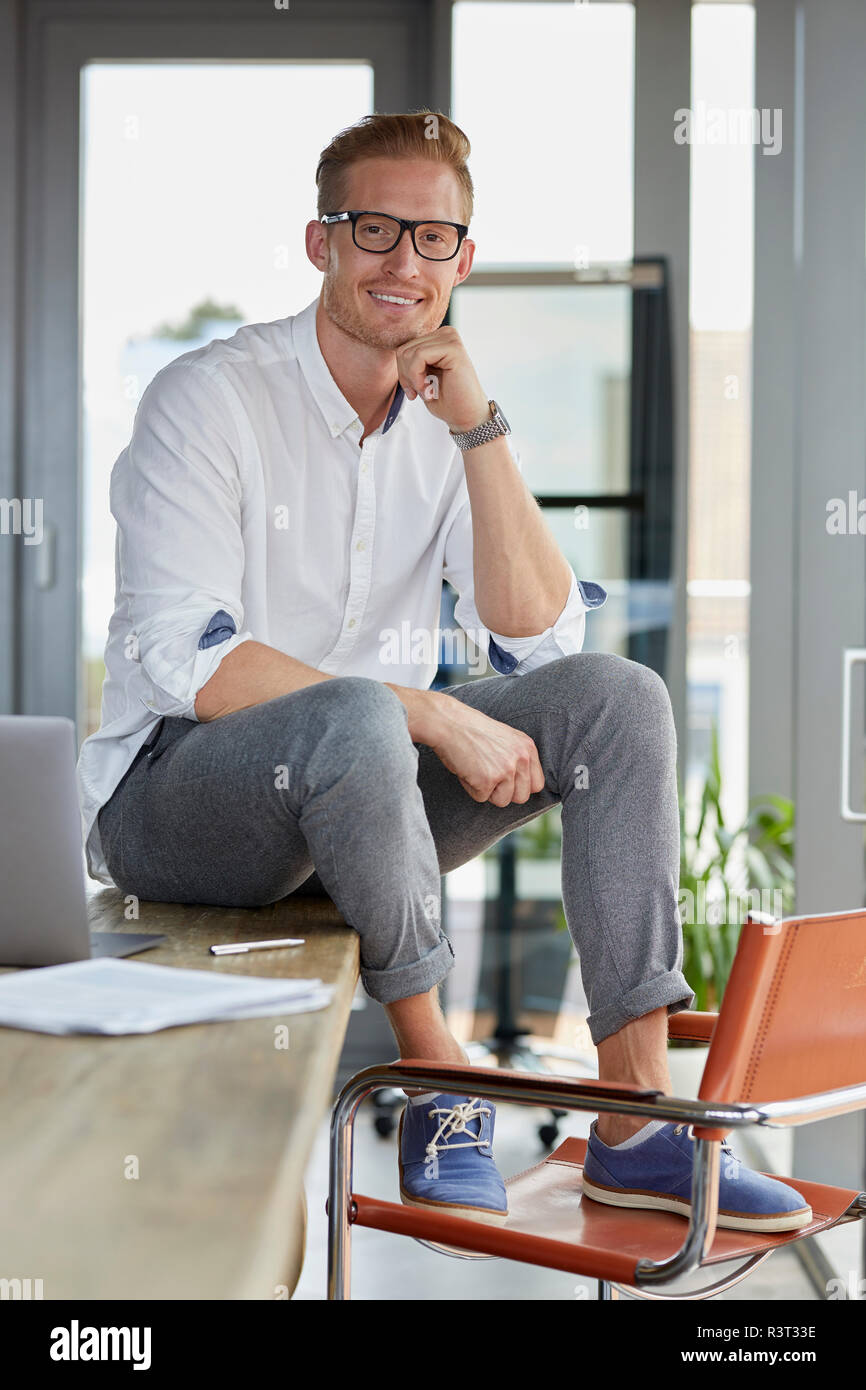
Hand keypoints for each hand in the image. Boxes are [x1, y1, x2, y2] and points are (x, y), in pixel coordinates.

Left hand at [394, 325, 490, 433]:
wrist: (466, 417)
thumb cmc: (446, 401)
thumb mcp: (420, 377)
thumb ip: (410, 361)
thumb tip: (397, 351)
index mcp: (438, 339)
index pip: (404, 347)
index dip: (402, 372)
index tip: (413, 391)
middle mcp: (446, 334)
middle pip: (404, 349)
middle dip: (405, 376)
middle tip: (420, 393)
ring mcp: (451, 338)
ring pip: (409, 352)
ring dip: (413, 379)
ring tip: (427, 392)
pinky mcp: (454, 348)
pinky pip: (419, 356)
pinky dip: (417, 377)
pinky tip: (429, 390)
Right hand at [414, 689, 546, 806]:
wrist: (449, 722)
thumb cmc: (471, 730)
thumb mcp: (505, 739)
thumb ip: (517, 758)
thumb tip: (521, 785)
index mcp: (527, 748)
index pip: (537, 784)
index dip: (520, 787)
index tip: (506, 781)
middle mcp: (521, 758)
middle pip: (522, 797)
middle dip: (504, 793)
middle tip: (488, 777)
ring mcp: (505, 770)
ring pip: (502, 801)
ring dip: (487, 792)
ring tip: (477, 771)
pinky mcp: (487, 780)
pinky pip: (481, 798)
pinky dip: (471, 788)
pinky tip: (467, 770)